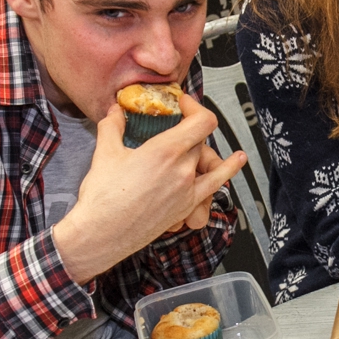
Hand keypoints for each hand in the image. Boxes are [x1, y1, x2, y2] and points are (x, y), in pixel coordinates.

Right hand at [54, 92, 246, 283]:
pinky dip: (228, 171)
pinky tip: (237, 160)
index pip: (202, 120)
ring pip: (209, 161)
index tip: (183, 104)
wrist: (101, 235)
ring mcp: (188, 190)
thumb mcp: (104, 154)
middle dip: (189, 128)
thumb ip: (112, 126)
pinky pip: (214, 186)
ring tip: (205, 139)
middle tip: (174, 126)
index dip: (195, 106)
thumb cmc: (102, 199)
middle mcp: (183, 169)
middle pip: (201, 140)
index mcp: (165, 150)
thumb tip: (114, 112)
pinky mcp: (186, 207)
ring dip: (206, 148)